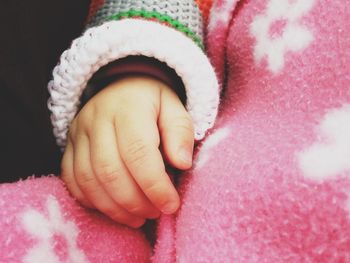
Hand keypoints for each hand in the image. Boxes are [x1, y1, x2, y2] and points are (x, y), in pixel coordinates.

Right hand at [61, 75, 193, 227]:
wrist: (120, 86)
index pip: (138, 152)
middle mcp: (97, 119)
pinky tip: (114, 208)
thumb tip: (182, 164)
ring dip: (114, 208)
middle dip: (135, 201)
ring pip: (88, 180)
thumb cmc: (152, 101)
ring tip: (139, 217)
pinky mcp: (68, 147)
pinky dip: (92, 201)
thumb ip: (181, 132)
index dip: (154, 185)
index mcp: (128, 107)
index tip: (171, 204)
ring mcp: (78, 133)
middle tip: (156, 213)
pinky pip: (72, 180)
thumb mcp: (174, 107)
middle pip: (110, 170)